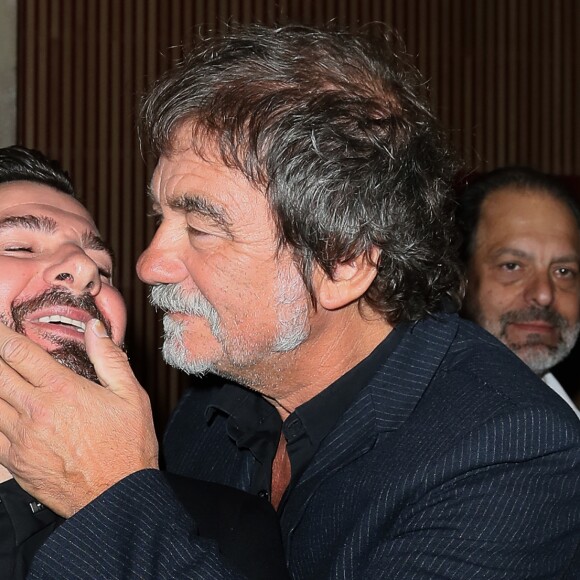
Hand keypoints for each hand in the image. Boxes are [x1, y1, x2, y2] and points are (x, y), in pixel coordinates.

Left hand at [0, 319, 158, 516]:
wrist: (116, 498)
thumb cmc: (128, 446)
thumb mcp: (131, 396)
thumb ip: (110, 358)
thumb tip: (94, 328)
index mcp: (63, 390)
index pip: (19, 353)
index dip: (1, 335)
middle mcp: (35, 411)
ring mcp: (20, 438)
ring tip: (0, 377)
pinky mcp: (14, 462)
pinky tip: (1, 410)